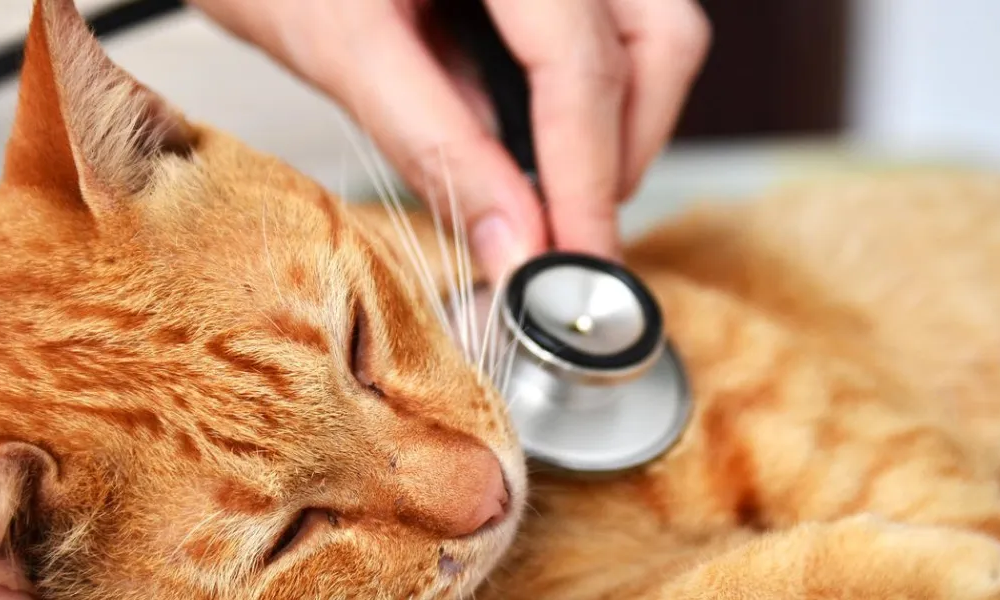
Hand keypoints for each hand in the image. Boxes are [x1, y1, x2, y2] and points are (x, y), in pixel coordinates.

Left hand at [187, 0, 710, 280]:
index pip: (580, 62)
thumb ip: (434, 145)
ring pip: (655, 36)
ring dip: (620, 128)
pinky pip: (621, 30)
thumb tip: (514, 242)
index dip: (586, 177)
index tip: (577, 263)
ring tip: (552, 192)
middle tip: (567, 233)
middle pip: (658, 42)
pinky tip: (540, 140)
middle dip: (619, 151)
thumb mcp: (341, 48)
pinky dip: (595, 98)